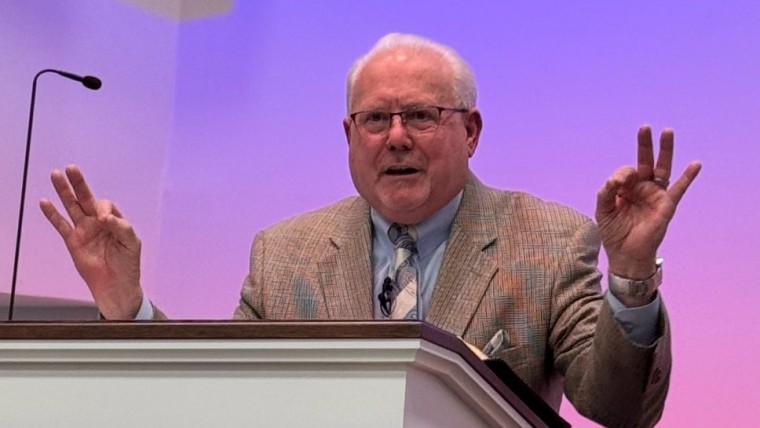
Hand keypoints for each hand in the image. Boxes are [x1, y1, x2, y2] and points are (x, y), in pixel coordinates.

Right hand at [39, 165, 142, 318]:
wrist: (115, 285)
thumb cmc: (127, 264)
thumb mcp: (131, 243)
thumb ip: (121, 227)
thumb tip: (103, 217)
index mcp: (114, 220)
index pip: (105, 205)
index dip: (103, 208)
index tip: (104, 220)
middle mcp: (97, 222)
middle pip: (86, 198)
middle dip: (79, 184)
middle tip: (71, 169)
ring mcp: (84, 230)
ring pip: (71, 207)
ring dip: (63, 192)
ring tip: (55, 175)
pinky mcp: (73, 241)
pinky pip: (61, 225)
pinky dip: (52, 214)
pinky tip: (44, 202)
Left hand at [596, 126, 700, 282]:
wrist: (626, 254)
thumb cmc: (614, 231)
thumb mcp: (603, 210)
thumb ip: (606, 192)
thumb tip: (615, 178)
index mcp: (625, 188)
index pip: (625, 172)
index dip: (621, 175)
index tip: (617, 184)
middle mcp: (641, 187)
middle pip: (644, 161)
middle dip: (645, 144)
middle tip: (644, 127)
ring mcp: (655, 194)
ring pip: (662, 168)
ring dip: (665, 150)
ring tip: (667, 132)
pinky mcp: (666, 204)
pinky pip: (679, 188)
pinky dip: (688, 177)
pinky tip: (695, 164)